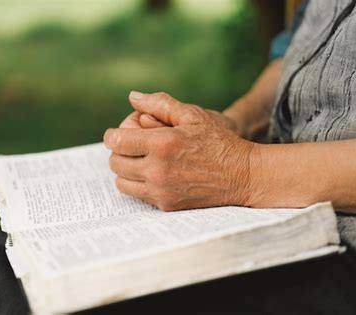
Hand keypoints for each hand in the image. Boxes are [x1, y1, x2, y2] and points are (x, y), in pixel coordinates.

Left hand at [104, 91, 255, 210]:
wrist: (242, 175)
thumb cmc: (218, 141)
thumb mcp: (193, 115)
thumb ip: (160, 103)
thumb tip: (133, 97)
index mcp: (161, 144)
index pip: (117, 141)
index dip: (113, 136)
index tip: (117, 134)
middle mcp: (157, 170)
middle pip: (115, 162)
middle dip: (119, 151)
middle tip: (131, 146)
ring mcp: (161, 191)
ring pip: (122, 182)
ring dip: (126, 170)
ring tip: (140, 161)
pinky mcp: (166, 205)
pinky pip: (138, 195)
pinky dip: (140, 185)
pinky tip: (154, 175)